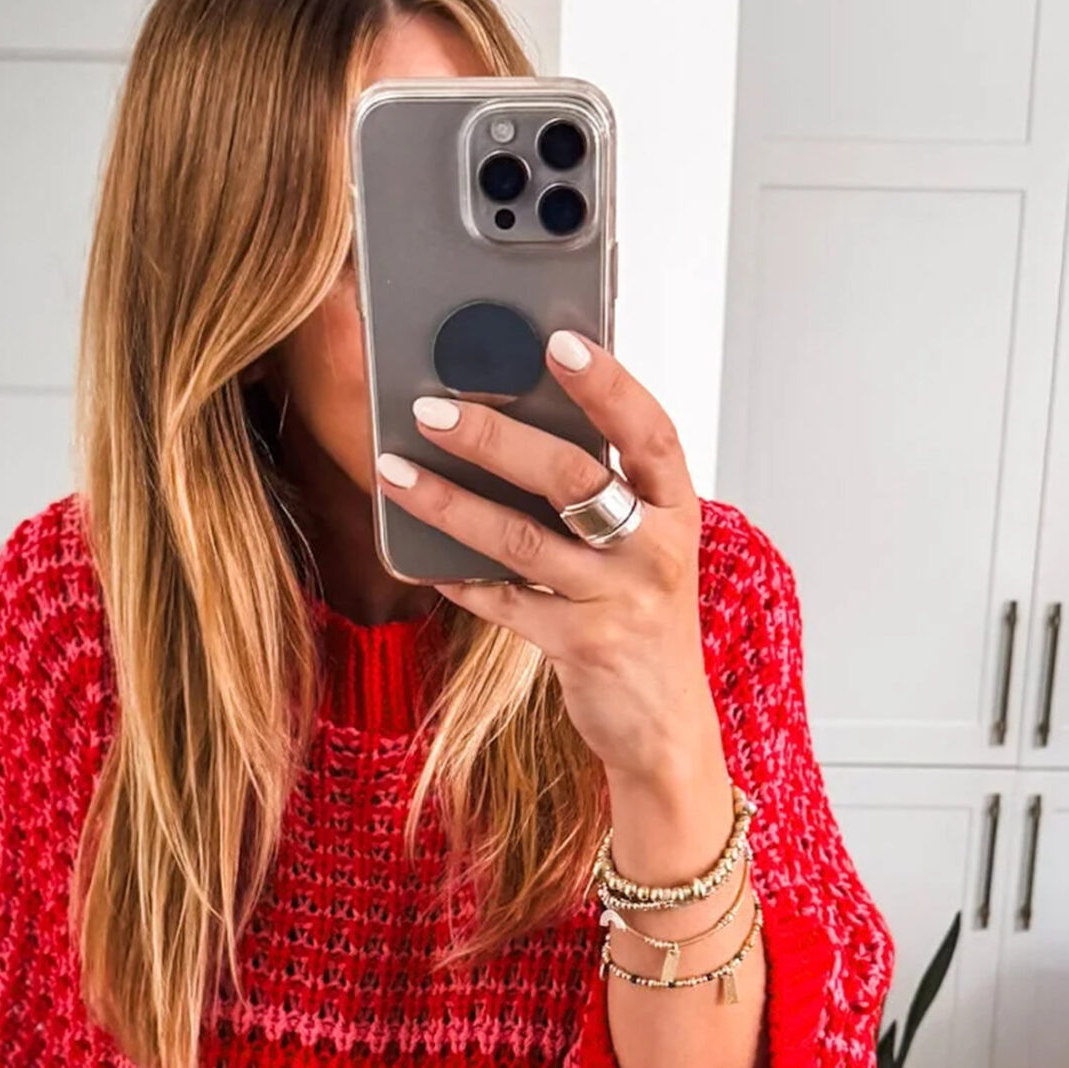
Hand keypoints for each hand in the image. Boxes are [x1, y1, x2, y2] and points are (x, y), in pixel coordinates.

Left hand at [374, 329, 722, 789]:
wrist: (665, 726)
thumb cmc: (643, 618)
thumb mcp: (643, 547)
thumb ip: (603, 493)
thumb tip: (514, 422)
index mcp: (674, 507)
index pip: (648, 430)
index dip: (607, 384)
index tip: (558, 341)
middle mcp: (654, 549)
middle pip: (571, 476)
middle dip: (494, 437)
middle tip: (431, 409)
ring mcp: (618, 600)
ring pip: (521, 538)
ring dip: (449, 502)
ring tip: (393, 471)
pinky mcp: (581, 646)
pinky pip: (505, 601)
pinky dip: (460, 578)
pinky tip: (422, 561)